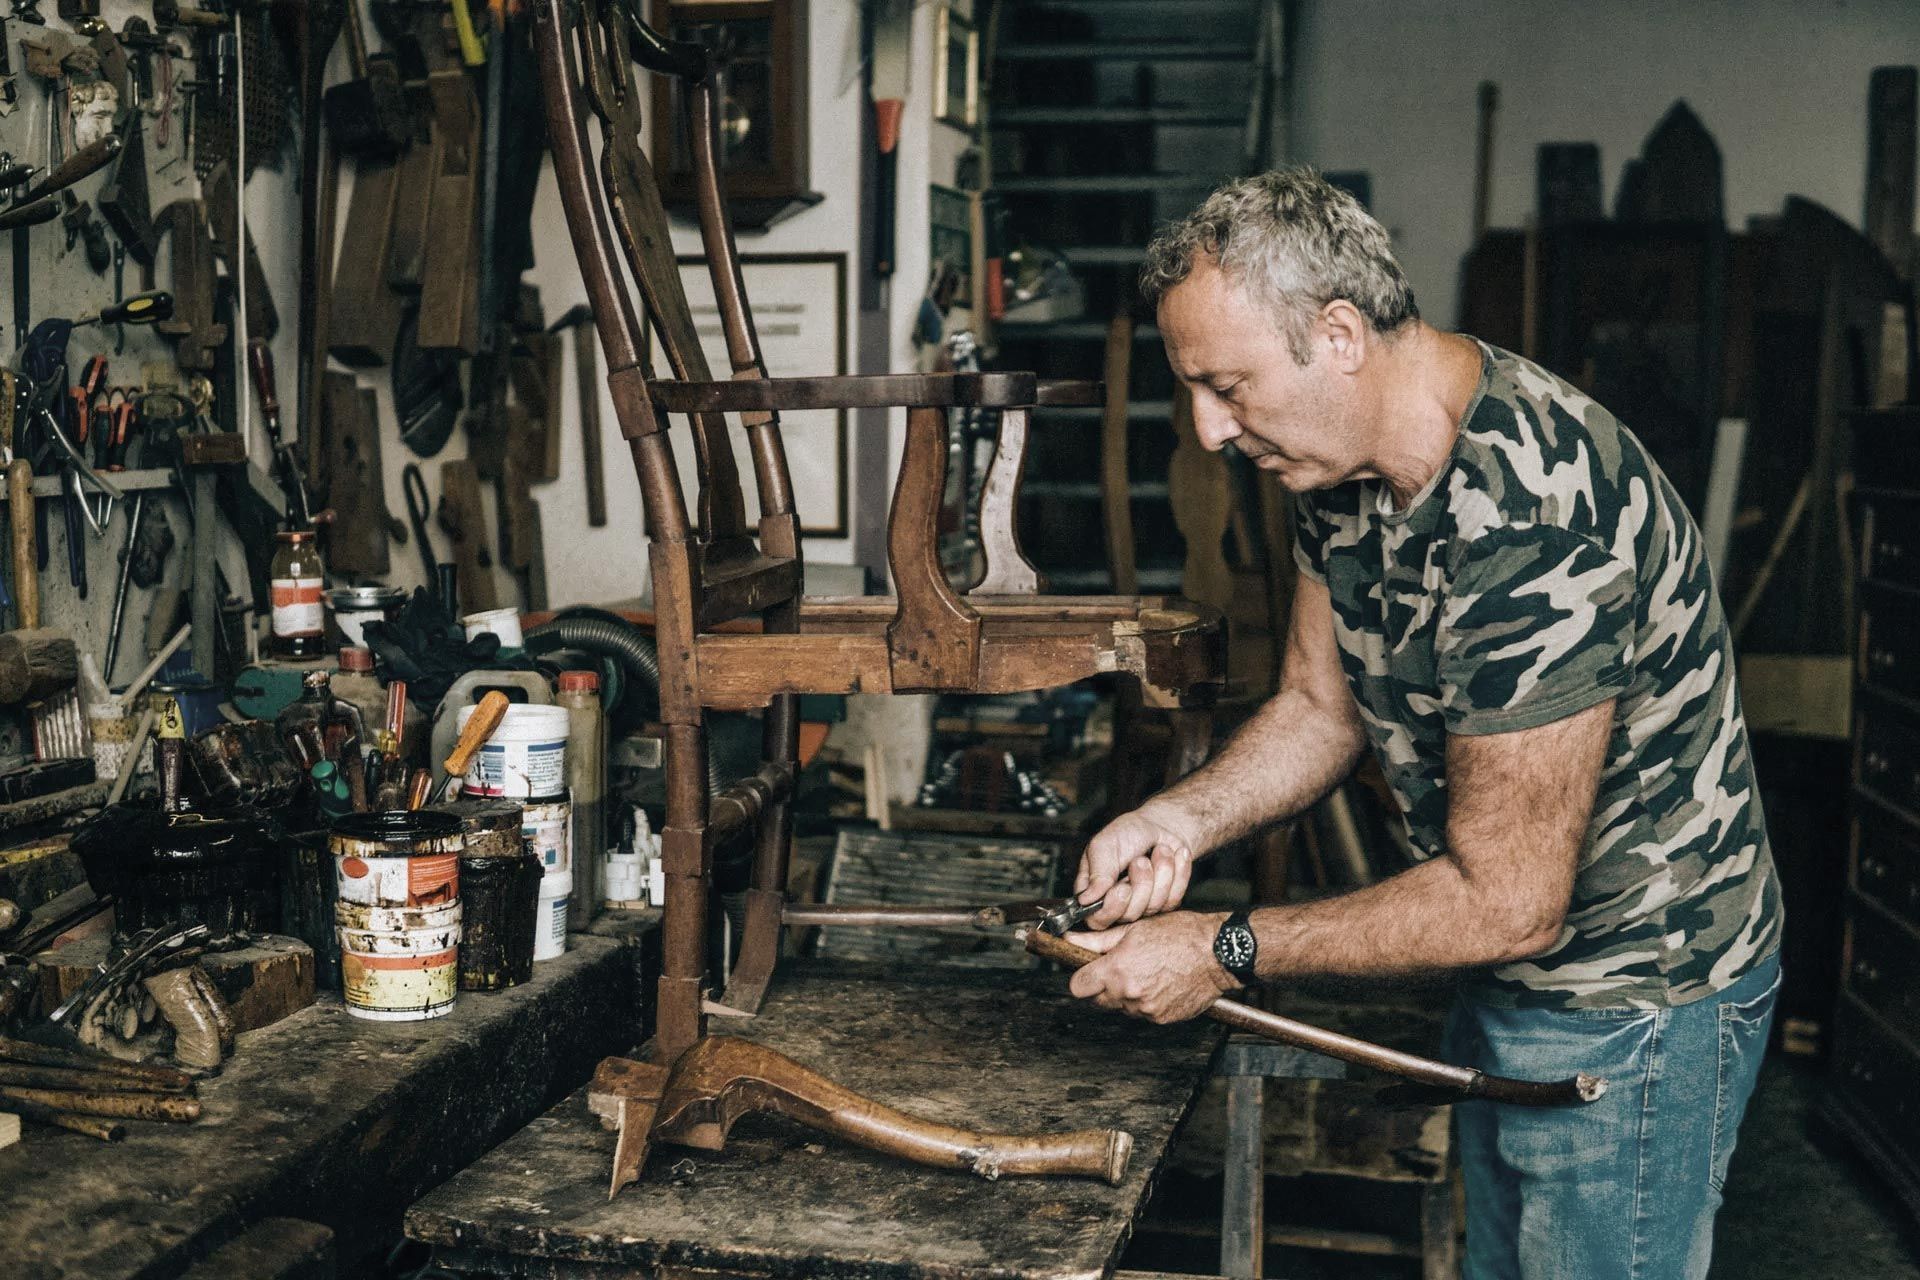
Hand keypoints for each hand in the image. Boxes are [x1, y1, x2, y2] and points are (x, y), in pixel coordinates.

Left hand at [1066, 912, 1234, 1023]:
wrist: (1218, 955)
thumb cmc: (1181, 935)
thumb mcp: (1135, 929)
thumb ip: (1098, 941)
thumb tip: (1071, 940)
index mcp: (1117, 970)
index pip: (1078, 986)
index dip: (1081, 977)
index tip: (1088, 971)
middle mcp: (1129, 994)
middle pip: (1099, 999)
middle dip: (1104, 985)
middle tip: (1122, 966)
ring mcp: (1146, 1010)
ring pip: (1122, 1006)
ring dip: (1127, 994)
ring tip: (1147, 971)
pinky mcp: (1162, 1019)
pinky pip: (1144, 1013)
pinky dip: (1147, 1001)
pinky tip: (1161, 982)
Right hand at [1075, 804, 1197, 928]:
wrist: (1162, 825)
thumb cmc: (1128, 832)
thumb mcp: (1105, 844)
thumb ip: (1097, 872)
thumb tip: (1086, 899)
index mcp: (1095, 891)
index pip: (1096, 918)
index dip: (1112, 908)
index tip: (1123, 888)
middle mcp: (1117, 903)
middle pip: (1128, 915)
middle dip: (1141, 884)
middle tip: (1141, 860)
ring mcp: (1143, 905)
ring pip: (1153, 907)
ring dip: (1161, 872)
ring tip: (1160, 850)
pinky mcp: (1166, 902)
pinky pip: (1174, 898)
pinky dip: (1178, 872)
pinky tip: (1175, 855)